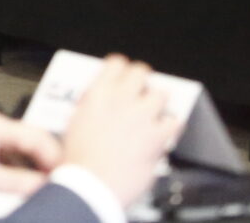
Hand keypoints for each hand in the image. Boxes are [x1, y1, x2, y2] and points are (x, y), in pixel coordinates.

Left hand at [0, 111, 59, 198]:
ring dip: (38, 169)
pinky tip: (31, 186)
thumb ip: (18, 182)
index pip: (38, 137)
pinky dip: (27, 173)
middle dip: (49, 163)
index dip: (55, 158)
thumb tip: (45, 186)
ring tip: (47, 187)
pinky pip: (18, 161)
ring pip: (29, 153)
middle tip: (61, 183)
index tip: (65, 177)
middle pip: (36, 143)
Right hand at [62, 56, 179, 209]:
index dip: (122, 68)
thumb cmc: (78, 161)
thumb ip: (91, 107)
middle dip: (144, 80)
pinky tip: (167, 130)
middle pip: (141, 72)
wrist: (90, 185)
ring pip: (161, 94)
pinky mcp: (156, 137)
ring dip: (159, 101)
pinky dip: (173, 125)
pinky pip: (175, 122)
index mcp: (96, 95)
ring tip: (156, 111)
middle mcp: (119, 100)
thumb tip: (100, 102)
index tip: (124, 74)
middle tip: (143, 89)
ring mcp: (140, 117)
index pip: (116, 64)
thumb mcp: (75, 123)